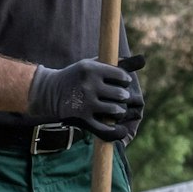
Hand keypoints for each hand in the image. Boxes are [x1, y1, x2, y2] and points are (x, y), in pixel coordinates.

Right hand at [26, 56, 142, 142]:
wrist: (49, 92)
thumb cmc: (78, 77)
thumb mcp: (94, 65)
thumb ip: (118, 64)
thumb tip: (143, 59)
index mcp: (91, 69)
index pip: (122, 77)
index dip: (124, 81)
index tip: (119, 83)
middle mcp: (88, 85)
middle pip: (122, 95)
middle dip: (122, 97)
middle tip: (116, 97)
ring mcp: (85, 103)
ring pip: (117, 110)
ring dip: (119, 111)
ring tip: (113, 109)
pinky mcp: (82, 119)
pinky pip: (106, 129)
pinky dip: (116, 132)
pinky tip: (120, 130)